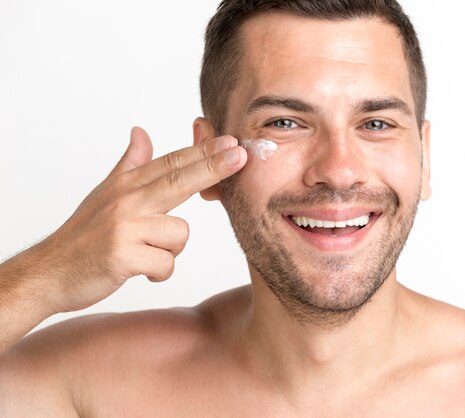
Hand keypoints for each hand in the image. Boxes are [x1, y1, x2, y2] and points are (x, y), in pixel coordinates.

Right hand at [28, 127, 245, 312]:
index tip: (231, 142)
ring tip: (145, 254)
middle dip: (213, 166)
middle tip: (241, 155)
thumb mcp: (106, 193)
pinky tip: (140, 271)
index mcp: (127, 185)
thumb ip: (131, 164)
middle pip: (179, 180)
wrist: (49, 272)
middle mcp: (126, 201)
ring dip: (169, 251)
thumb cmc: (84, 235)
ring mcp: (123, 227)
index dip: (203, 152)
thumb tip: (141, 131)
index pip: (172, 163)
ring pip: (179, 235)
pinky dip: (158, 273)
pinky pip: (166, 264)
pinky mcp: (122, 256)